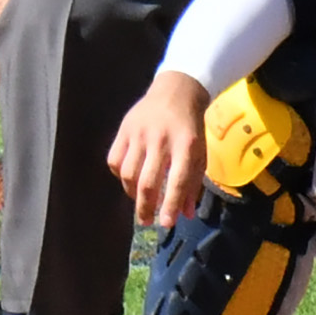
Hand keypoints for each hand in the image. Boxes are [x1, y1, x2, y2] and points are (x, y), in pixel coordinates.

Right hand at [106, 72, 212, 226]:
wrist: (176, 90)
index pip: (177, 181)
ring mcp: (139, 133)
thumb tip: (184, 214)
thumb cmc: (191, 126)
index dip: (171, 205)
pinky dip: (119, 175)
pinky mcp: (124, 128)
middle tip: (147, 221)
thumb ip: (193, 183)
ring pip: (127, 173)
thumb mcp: (200, 153)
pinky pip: (115, 159)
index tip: (167, 224)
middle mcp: (161, 140)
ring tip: (140, 200)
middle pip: (147, 181)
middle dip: (146, 207)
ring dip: (132, 193)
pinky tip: (129, 178)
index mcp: (186, 146)